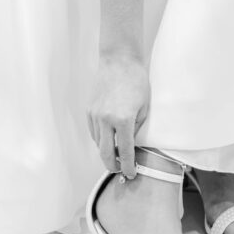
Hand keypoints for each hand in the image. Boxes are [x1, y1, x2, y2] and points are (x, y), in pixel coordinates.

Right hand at [87, 52, 150, 178]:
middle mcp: (105, 120)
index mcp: (123, 120)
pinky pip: (93, 131)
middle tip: (120, 170)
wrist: (119, 60)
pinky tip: (108, 137)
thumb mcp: (144, 107)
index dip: (128, 166)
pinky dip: (100, 138)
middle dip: (112, 166)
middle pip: (105, 153)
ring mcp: (95, 115)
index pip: (124, 152)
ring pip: (97, 143)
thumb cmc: (136, 80)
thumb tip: (130, 144)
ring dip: (106, 151)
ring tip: (116, 154)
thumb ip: (136, 128)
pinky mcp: (89, 110)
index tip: (131, 174)